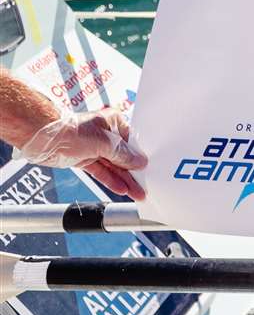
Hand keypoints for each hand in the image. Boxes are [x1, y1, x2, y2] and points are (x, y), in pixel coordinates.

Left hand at [17, 107, 148, 198]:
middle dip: (134, 172)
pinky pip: (102, 172)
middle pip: (124, 156)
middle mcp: (106, 135)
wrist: (43, 138)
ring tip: (137, 192)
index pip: (132, 142)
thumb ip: (122, 154)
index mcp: (114, 122)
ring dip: (125, 180)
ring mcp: (95, 148)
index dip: (141, 156)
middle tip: (146, 185)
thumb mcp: (103, 142)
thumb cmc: (71, 130)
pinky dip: (111, 180)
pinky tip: (121, 188)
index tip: (150, 168)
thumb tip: (139, 161)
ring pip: (114, 167)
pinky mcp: (85, 159)